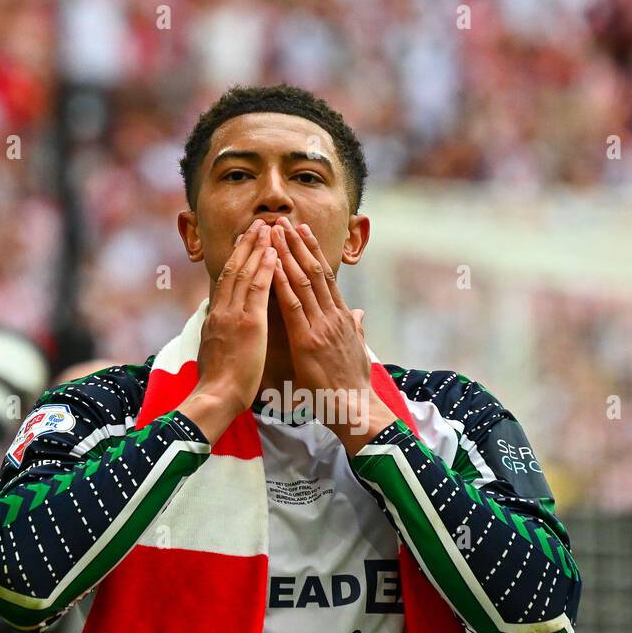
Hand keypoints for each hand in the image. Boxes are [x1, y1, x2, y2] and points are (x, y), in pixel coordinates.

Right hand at [182, 219, 276, 443]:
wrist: (216, 397)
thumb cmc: (219, 384)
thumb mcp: (216, 353)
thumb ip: (221, 337)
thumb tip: (221, 331)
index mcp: (216, 319)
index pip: (226, 282)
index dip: (237, 260)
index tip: (246, 243)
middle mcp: (222, 311)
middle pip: (233, 270)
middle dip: (246, 246)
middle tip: (257, 225)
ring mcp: (233, 315)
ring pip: (244, 273)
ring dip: (256, 249)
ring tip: (267, 229)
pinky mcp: (247, 324)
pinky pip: (256, 290)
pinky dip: (265, 269)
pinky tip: (274, 254)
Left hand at [271, 217, 396, 452]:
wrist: (356, 410)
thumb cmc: (354, 387)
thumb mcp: (359, 352)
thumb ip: (357, 329)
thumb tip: (360, 313)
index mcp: (343, 319)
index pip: (326, 279)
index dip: (312, 254)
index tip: (302, 234)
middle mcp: (334, 317)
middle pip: (314, 272)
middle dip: (298, 245)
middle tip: (284, 222)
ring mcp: (322, 327)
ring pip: (303, 283)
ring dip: (287, 256)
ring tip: (275, 234)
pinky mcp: (308, 341)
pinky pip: (293, 307)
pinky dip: (281, 284)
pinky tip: (272, 267)